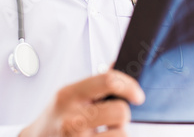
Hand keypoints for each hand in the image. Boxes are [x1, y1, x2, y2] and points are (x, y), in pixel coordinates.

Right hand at [19, 69, 144, 136]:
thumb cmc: (56, 117)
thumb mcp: (70, 95)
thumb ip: (95, 83)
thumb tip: (117, 64)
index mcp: (68, 95)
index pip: (107, 80)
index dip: (129, 86)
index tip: (137, 95)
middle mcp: (70, 118)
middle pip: (120, 111)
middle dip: (123, 115)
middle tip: (113, 119)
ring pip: (122, 134)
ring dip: (118, 134)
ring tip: (103, 133)